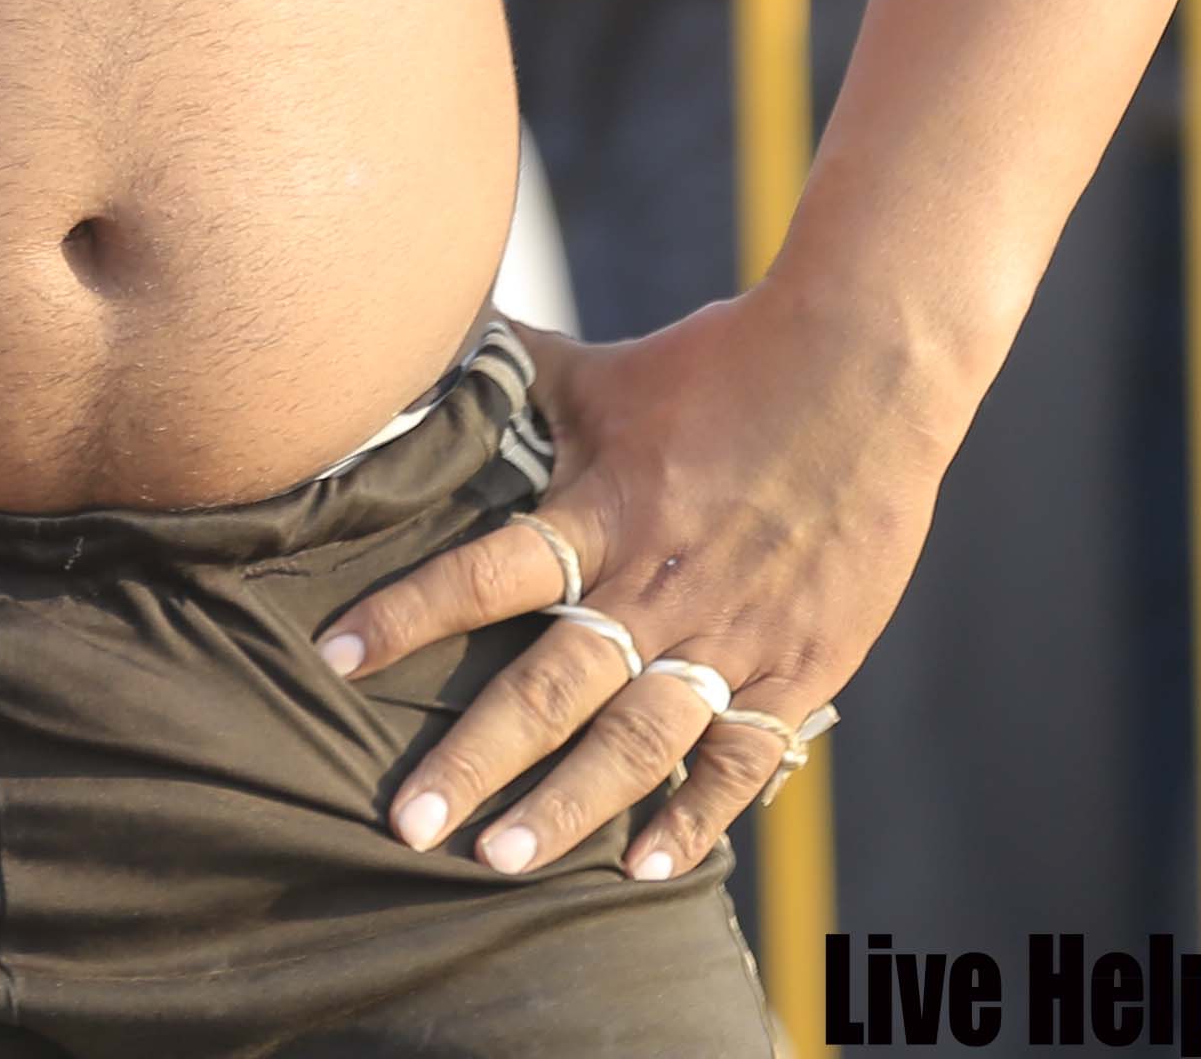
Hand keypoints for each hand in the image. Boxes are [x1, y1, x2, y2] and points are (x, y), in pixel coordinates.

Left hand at [311, 290, 944, 885]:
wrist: (866, 370)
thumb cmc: (725, 364)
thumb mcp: (606, 373)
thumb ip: (516, 378)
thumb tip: (425, 332)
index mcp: (603, 512)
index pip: (484, 572)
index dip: (407, 614)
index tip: (333, 659)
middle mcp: (656, 585)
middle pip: (550, 687)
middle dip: (473, 759)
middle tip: (406, 825)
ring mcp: (730, 634)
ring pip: (636, 739)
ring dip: (567, 805)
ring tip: (500, 861)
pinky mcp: (796, 663)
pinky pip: (741, 756)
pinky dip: (697, 815)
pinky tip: (645, 867)